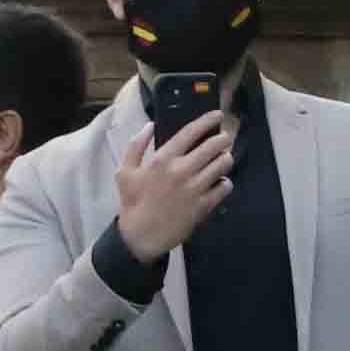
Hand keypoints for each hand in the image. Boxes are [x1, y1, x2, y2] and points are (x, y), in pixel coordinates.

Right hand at [114, 113, 236, 263]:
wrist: (141, 235)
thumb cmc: (133, 202)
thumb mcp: (124, 171)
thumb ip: (136, 145)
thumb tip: (150, 125)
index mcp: (163, 159)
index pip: (191, 132)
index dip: (207, 121)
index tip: (218, 115)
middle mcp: (181, 170)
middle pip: (213, 147)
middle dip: (223, 140)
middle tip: (225, 139)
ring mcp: (195, 188)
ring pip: (222, 165)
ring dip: (225, 159)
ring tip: (223, 160)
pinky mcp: (204, 205)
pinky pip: (224, 187)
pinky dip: (225, 183)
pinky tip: (220, 182)